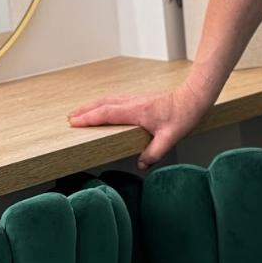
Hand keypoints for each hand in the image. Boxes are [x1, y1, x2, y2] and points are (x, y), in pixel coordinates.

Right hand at [68, 86, 208, 169]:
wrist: (192, 98)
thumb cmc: (183, 115)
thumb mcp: (170, 138)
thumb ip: (154, 153)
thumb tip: (140, 164)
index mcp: (136, 111)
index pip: (106, 114)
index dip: (88, 118)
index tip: (74, 122)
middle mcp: (132, 102)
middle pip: (101, 104)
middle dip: (83, 111)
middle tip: (69, 118)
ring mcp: (134, 99)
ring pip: (107, 99)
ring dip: (91, 105)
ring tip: (78, 113)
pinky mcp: (138, 99)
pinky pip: (114, 99)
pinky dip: (102, 103)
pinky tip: (101, 107)